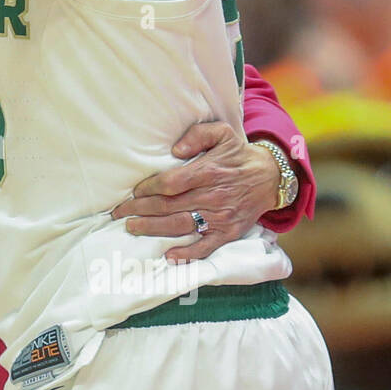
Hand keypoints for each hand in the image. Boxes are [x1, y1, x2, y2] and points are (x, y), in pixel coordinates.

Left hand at [111, 122, 280, 259]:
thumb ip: (198, 136)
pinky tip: (169, 256)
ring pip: (181, 225)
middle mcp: (213, 196)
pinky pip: (206, 246)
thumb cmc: (238, 154)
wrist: (271, 177)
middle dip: (140, 210)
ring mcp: (220, 216)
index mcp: (208, 171)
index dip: (148, 188)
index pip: (170, 183)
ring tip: (132, 228)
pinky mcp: (228, 232)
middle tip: (120, 213)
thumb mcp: (222, 133)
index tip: (133, 192)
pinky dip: (188, 253)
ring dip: (153, 229)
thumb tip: (175, 150)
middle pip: (169, 205)